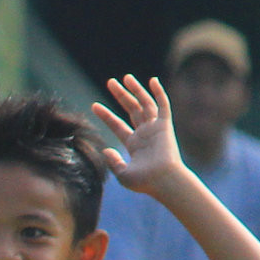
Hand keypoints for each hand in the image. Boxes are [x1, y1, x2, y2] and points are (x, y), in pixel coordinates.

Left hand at [91, 75, 184, 194]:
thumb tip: (104, 150)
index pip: (117, 125)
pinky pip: (163, 105)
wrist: (163, 181)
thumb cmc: (144, 182)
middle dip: (121, 95)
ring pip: (145, 103)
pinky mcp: (165, 126)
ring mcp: (155, 128)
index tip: (94, 106)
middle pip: (131, 109)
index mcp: (134, 145)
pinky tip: (152, 80)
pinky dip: (158, 93)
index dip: (106, 115)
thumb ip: (113, 161)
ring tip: (125, 77)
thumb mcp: (122, 173)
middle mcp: (145, 134)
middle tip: (110, 82)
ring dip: (136, 90)